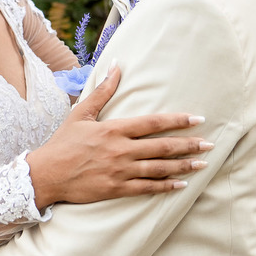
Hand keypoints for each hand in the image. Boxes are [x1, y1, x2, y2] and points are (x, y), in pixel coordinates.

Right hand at [26, 65, 209, 208]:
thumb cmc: (63, 143)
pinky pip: (147, 188)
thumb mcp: (80, 113)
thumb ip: (102, 91)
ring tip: (202, 164)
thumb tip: (116, 67)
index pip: (153, 123)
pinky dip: (166, 187)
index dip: (177, 121)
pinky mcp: (116, 189)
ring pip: (159, 169)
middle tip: (210, 144)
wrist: (46, 175)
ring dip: (183, 166)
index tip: (198, 119)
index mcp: (113, 129)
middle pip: (162, 147)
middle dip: (188, 145)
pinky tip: (181, 185)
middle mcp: (120, 150)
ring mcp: (120, 171)